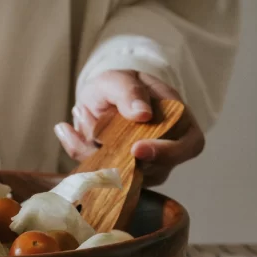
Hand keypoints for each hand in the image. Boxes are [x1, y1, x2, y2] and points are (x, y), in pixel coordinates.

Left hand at [54, 70, 204, 185]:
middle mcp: (166, 150)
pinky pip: (98, 175)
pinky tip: (67, 130)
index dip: (167, 152)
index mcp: (179, 122)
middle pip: (154, 169)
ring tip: (81, 114)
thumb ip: (129, 92)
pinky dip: (80, 152)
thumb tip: (143, 113)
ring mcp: (144, 168)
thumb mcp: (120, 79)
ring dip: (94, 151)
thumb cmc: (120, 87)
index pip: (189, 146)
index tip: (136, 148)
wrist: (101, 100)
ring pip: (123, 176)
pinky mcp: (119, 177)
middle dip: (121, 159)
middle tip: (96, 138)